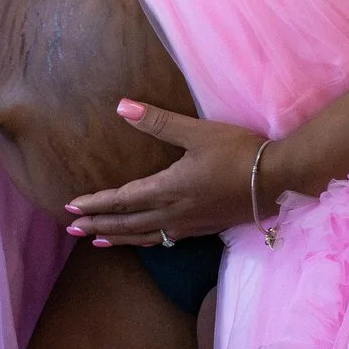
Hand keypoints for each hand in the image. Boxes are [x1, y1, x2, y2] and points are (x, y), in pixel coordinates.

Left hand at [65, 102, 279, 245]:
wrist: (278, 180)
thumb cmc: (239, 152)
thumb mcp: (198, 132)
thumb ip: (159, 122)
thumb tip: (122, 106)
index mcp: (168, 188)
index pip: (122, 200)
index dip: (95, 204)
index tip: (71, 207)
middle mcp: (174, 212)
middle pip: (127, 223)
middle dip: (98, 226)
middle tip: (72, 229)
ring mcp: (189, 224)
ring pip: (144, 236)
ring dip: (118, 238)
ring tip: (96, 242)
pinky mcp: (204, 229)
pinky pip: (165, 240)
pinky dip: (145, 242)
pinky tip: (143, 240)